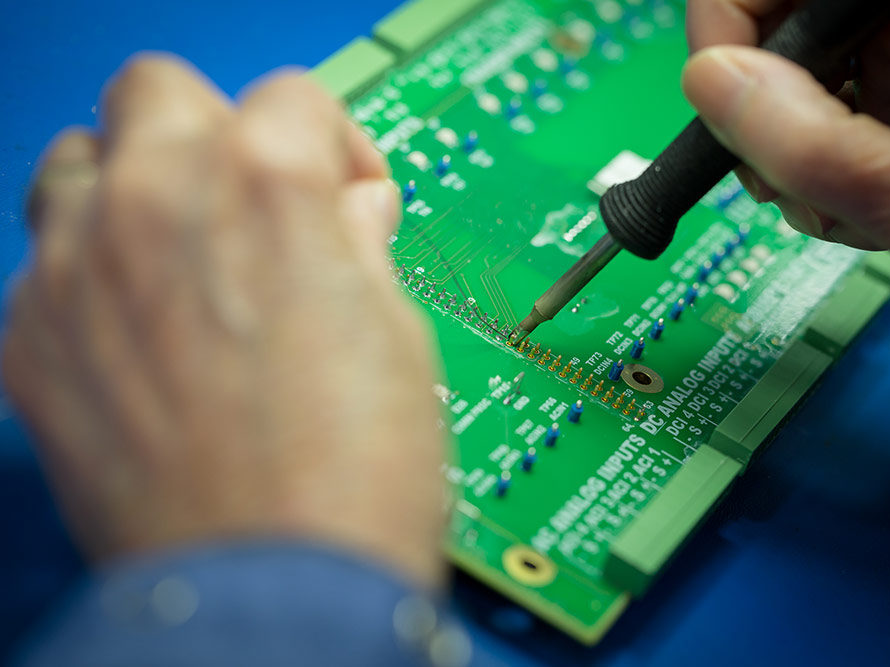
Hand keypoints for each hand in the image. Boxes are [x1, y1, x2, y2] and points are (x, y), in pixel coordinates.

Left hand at [4, 56, 445, 588]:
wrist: (273, 589)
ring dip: (134, 187)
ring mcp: (75, 268)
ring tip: (181, 257)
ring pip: (78, 160)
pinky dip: (93, 279)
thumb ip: (358, 247)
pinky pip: (48, 265)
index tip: (345, 197)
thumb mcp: (398, 335)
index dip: (335, 145)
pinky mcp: (27, 341)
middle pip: (158, 91)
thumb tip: (350, 215)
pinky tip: (142, 340)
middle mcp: (157, 201)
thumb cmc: (352, 476)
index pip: (294, 98)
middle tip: (253, 205)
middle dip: (214, 134)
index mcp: (267, 184)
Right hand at [682, 0, 889, 323]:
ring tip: (840, 209)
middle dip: (772, 107)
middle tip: (781, 180)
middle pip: (802, 19)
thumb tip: (710, 84)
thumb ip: (803, 144)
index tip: (719, 94)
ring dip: (801, 148)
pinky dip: (833, 156)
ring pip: (817, 68)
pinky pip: (849, 98)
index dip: (736, 20)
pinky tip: (862, 199)